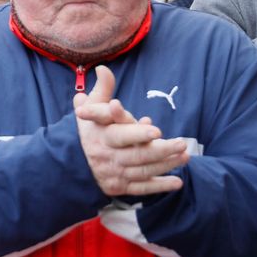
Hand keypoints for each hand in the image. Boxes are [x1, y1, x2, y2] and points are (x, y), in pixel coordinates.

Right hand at [73, 66, 186, 196]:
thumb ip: (102, 90)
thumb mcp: (91, 108)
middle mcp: (108, 157)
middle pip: (138, 155)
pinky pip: (142, 188)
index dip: (139, 133)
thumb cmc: (88, 130)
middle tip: (182, 143)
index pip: (122, 135)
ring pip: (144, 170)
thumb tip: (103, 68)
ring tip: (185, 156)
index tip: (156, 130)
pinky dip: (160, 186)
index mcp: (102, 136)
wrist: (71, 163)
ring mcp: (115, 174)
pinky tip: (177, 182)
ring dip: (166, 165)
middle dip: (162, 150)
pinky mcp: (120, 187)